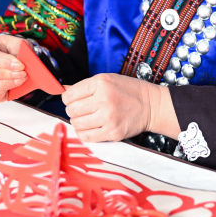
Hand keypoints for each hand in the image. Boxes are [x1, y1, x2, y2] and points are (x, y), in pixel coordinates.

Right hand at [0, 35, 28, 105]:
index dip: (5, 62)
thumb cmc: (9, 50)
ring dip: (7, 84)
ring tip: (21, 80)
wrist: (11, 58)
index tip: (20, 65)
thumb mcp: (15, 42)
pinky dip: (0, 96)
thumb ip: (20, 48)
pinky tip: (10, 90)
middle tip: (22, 73)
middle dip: (6, 75)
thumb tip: (24, 59)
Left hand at [62, 73, 178, 142]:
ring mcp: (108, 118)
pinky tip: (89, 128)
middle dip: (72, 110)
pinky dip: (83, 133)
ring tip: (86, 118)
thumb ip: (85, 86)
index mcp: (101, 84)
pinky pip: (87, 137)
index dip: (68, 98)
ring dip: (78, 122)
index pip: (70, 95)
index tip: (72, 100)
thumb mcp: (107, 80)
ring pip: (77, 124)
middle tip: (80, 110)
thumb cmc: (129, 91)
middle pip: (71, 110)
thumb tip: (64, 89)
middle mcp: (104, 100)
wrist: (151, 105)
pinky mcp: (113, 133)